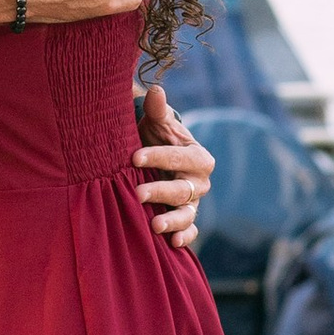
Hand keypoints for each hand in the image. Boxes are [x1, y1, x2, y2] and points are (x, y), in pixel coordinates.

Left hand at [135, 83, 210, 249]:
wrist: (160, 162)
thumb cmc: (158, 140)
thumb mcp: (158, 124)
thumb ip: (158, 110)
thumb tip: (155, 90)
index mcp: (198, 157)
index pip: (180, 156)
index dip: (158, 156)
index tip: (134, 157)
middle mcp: (199, 182)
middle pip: (183, 189)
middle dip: (161, 190)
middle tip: (138, 193)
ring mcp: (193, 203)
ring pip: (187, 214)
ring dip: (173, 220)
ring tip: (154, 225)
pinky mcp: (186, 220)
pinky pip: (189, 231)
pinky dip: (183, 238)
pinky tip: (171, 243)